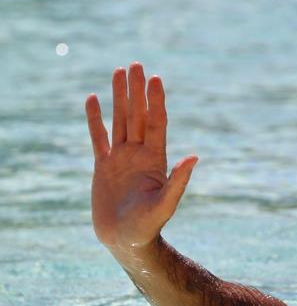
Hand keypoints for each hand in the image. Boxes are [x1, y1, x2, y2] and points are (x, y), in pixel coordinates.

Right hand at [85, 63, 198, 249]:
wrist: (126, 240)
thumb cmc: (149, 226)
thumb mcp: (166, 203)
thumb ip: (179, 181)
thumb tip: (194, 157)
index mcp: (156, 159)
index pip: (156, 123)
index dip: (156, 101)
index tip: (156, 79)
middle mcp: (139, 153)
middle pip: (138, 115)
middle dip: (137, 90)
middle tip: (136, 65)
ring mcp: (121, 158)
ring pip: (119, 120)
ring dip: (119, 97)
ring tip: (119, 73)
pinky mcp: (103, 166)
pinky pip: (98, 137)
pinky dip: (95, 119)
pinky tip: (93, 99)